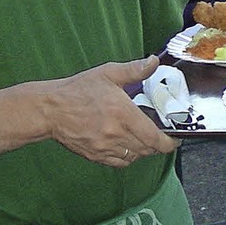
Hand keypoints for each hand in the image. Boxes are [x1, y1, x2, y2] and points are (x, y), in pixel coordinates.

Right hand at [51, 56, 178, 166]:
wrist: (50, 110)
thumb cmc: (77, 91)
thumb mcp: (108, 73)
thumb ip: (134, 70)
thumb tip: (153, 62)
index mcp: (123, 115)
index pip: (155, 138)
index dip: (169, 142)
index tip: (174, 138)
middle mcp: (117, 135)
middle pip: (147, 149)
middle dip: (157, 144)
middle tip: (160, 135)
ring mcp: (105, 148)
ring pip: (135, 157)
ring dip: (143, 150)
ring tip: (143, 138)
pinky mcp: (95, 155)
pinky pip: (119, 163)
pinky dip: (127, 157)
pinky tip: (126, 146)